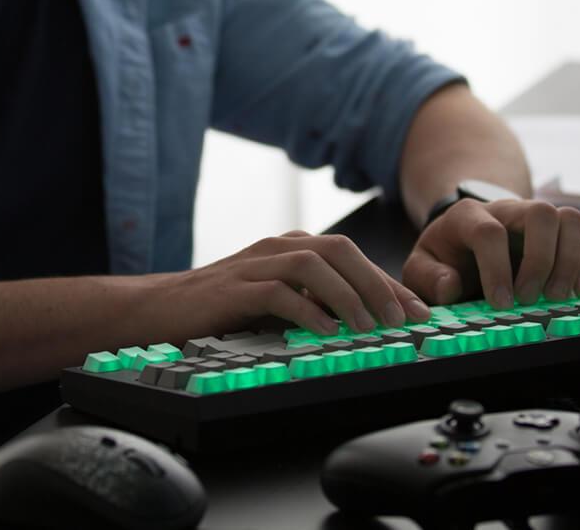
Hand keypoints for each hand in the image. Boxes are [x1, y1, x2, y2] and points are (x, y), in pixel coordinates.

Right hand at [168, 230, 432, 336]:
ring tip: (368, 326)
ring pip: (312, 264)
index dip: (388, 281)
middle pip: (338, 250)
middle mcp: (276, 247)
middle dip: (376, 283)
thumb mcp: (276, 302)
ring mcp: (254, 265)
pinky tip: (325, 331)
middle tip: (400, 318)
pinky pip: (277, 291)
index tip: (419, 310)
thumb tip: (363, 321)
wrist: (160, 308)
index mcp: (290, 247)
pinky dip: (306, 310)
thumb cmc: (221, 308)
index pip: (351, 256)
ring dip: (346, 295)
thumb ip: (312, 302)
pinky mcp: (233, 288)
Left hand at [402, 199, 579, 309]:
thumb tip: (450, 287)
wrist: (464, 243)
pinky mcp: (560, 239)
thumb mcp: (422, 266)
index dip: (496, 269)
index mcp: (469, 216)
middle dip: (540, 260)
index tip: (500, 303)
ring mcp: (538, 222)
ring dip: (569, 261)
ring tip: (556, 297)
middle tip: (530, 298)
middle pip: (540, 213)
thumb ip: (428, 277)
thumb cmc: (446, 257)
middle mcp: (509, 211)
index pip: (490, 232)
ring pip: (570, 219)